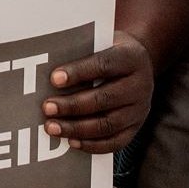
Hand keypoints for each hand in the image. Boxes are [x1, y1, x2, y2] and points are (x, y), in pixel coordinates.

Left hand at [43, 32, 153, 152]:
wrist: (137, 64)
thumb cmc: (109, 51)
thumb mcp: (101, 42)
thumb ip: (81, 52)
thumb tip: (49, 70)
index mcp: (132, 57)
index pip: (105, 65)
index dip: (79, 72)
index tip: (54, 79)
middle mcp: (140, 85)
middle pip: (105, 98)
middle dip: (73, 105)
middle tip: (47, 108)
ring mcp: (140, 109)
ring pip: (108, 124)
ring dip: (77, 128)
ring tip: (52, 127)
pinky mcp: (135, 128)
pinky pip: (115, 142)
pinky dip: (92, 145)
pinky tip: (71, 141)